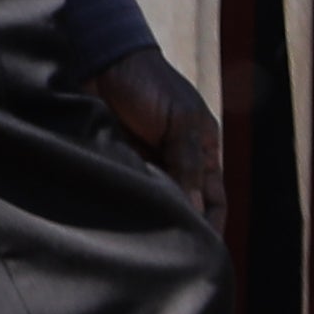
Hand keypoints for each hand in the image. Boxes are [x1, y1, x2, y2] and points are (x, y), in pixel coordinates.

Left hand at [94, 47, 232, 235]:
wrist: (101, 59)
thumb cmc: (149, 84)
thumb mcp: (181, 121)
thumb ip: (188, 164)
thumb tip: (192, 211)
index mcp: (201, 152)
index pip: (213, 200)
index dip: (211, 225)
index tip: (203, 251)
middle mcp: (174, 162)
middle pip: (183, 207)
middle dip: (178, 228)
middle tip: (169, 254)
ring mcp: (143, 163)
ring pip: (152, 202)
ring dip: (149, 217)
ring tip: (144, 241)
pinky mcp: (114, 161)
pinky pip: (124, 190)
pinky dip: (124, 203)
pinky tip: (120, 215)